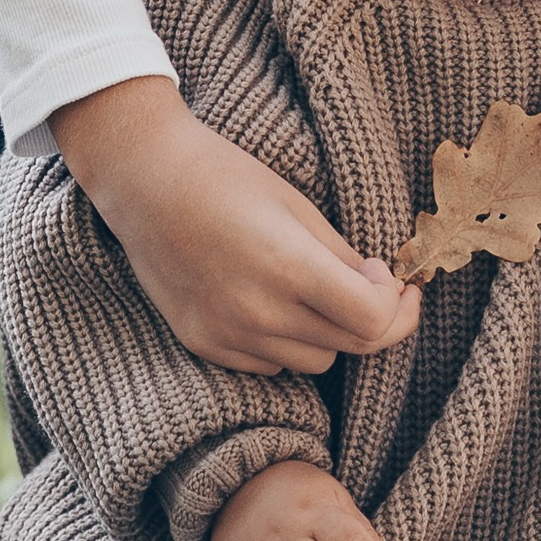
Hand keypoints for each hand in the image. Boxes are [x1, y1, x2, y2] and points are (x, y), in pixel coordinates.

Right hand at [51, 77, 420, 377]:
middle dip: (376, 320)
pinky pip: (268, 363)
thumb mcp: (297, 207)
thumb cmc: (224, 176)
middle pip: (350, 346)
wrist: (144, 179)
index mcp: (290, 267)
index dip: (396, 305)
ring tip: (316, 292)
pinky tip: (273, 302)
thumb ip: (342, 258)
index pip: (372, 320)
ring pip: (312, 362)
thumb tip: (381, 293)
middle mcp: (259, 312)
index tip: (392, 280)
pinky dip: (285, 342)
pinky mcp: (203, 343)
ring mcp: (227, 334)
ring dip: (329, 334)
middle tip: (375, 287)